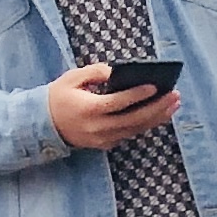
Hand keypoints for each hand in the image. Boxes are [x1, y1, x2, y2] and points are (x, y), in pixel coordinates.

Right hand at [47, 64, 176, 150]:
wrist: (42, 125)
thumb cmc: (58, 97)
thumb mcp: (72, 79)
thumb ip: (96, 73)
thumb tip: (118, 71)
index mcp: (88, 109)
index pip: (118, 102)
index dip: (138, 95)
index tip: (156, 86)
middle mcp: (98, 127)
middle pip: (134, 119)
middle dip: (157, 107)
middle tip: (174, 95)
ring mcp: (103, 138)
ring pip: (136, 129)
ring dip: (157, 117)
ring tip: (174, 104)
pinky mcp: (106, 144)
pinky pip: (130, 133)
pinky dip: (146, 123)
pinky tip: (160, 114)